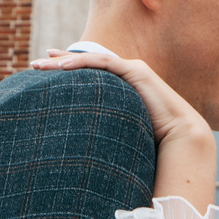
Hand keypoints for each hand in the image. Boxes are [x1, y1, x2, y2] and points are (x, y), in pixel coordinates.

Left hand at [33, 44, 207, 146]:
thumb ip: (105, 138)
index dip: (68, 71)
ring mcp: (132, 71)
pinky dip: (82, 63)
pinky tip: (62, 67)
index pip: (90, 76)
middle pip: (87, 64)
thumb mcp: (120, 137)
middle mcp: (126, 76)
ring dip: (65, 61)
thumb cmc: (155, 144)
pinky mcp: (136, 71)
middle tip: (36, 63)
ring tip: (42, 64)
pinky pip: (104, 63)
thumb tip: (83, 158)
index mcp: (122, 90)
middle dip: (60, 62)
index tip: (46, 71)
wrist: (181, 138)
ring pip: (92, 60)